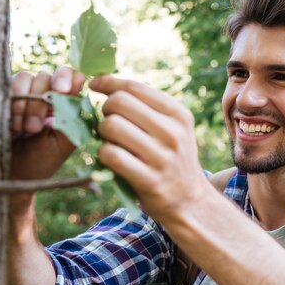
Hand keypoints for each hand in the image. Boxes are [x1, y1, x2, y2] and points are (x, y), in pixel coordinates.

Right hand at [10, 66, 84, 181]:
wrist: (10, 174)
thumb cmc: (41, 161)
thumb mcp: (64, 142)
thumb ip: (75, 117)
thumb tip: (82, 90)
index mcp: (67, 104)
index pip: (72, 77)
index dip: (67, 78)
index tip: (62, 90)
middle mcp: (47, 95)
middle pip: (48, 76)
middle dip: (41, 102)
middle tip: (35, 129)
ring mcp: (25, 93)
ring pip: (27, 77)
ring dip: (26, 103)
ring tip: (23, 129)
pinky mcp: (5, 95)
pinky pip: (9, 83)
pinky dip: (12, 101)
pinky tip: (12, 124)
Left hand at [90, 76, 212, 222]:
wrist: (189, 201)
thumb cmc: (171, 158)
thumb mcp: (173, 128)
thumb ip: (147, 107)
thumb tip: (106, 83)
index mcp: (178, 114)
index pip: (133, 87)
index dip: (108, 83)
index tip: (95, 86)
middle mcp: (173, 133)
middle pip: (119, 103)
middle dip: (104, 110)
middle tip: (107, 122)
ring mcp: (162, 157)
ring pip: (111, 126)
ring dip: (101, 133)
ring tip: (109, 141)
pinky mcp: (150, 180)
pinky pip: (111, 155)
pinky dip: (102, 155)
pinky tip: (108, 158)